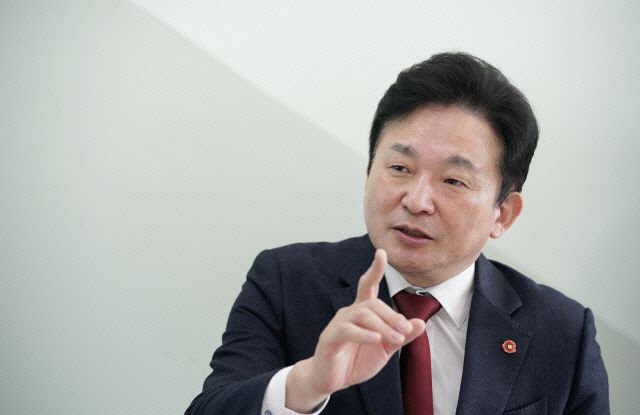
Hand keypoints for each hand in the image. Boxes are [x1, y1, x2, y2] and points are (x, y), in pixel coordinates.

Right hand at [285, 249, 425, 411]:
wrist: (330, 380)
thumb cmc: (355, 360)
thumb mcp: (385, 349)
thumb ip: (401, 336)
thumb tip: (421, 323)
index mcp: (362, 312)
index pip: (369, 285)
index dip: (375, 269)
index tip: (382, 252)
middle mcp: (349, 312)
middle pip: (373, 303)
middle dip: (392, 315)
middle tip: (405, 330)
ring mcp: (338, 324)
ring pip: (363, 315)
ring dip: (383, 326)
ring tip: (396, 338)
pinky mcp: (330, 338)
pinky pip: (347, 330)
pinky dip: (364, 334)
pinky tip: (376, 340)